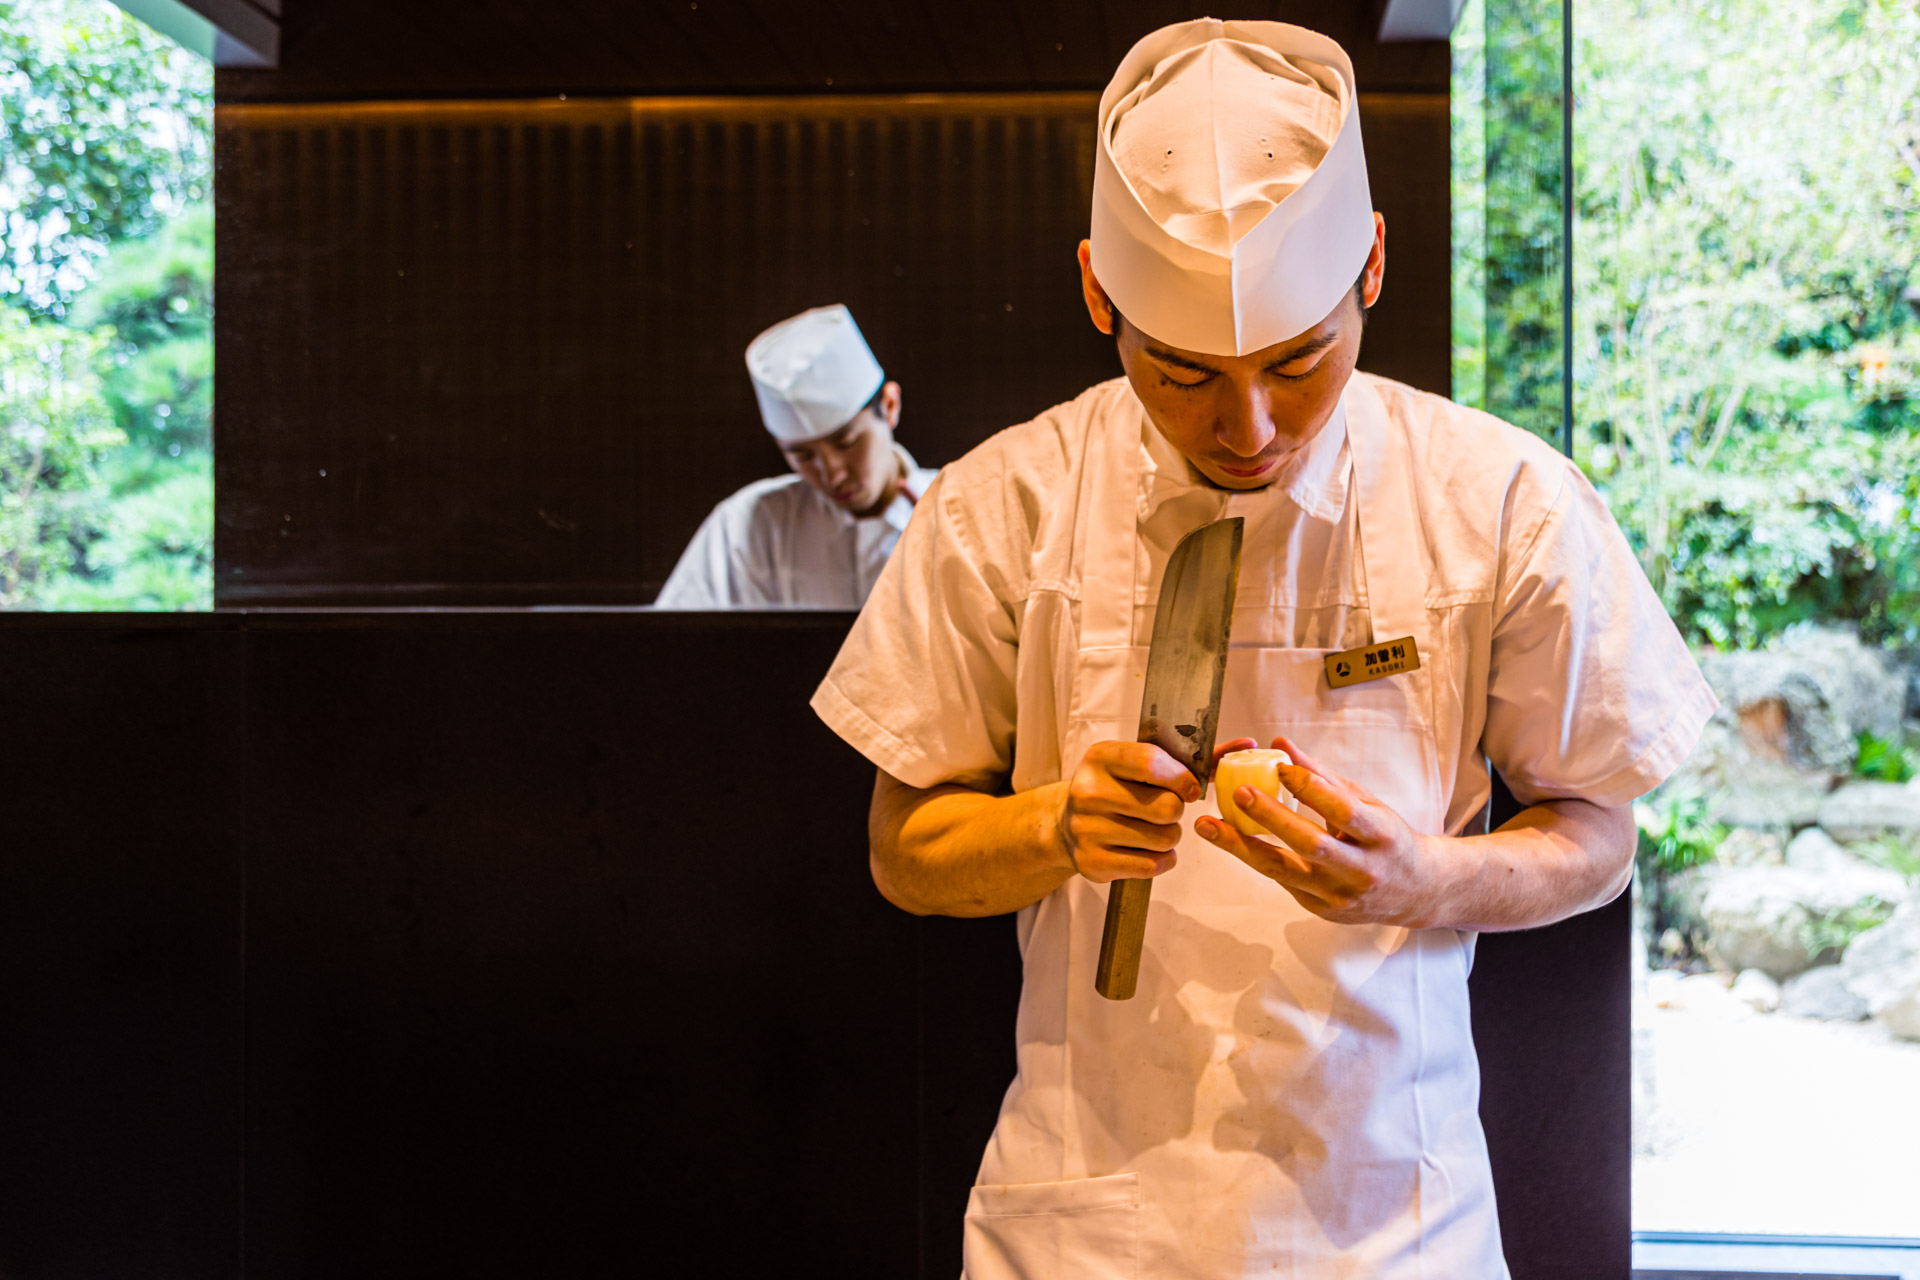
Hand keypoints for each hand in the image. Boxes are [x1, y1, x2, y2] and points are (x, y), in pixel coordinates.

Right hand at [1055, 737, 1257, 883]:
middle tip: (1167, 811)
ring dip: (1170, 837)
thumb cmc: (1119, 788)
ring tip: (1154, 829)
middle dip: (1177, 811)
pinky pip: (1150, 865)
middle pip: (1166, 807)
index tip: (1189, 788)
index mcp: (1100, 757)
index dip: (1181, 778)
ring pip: (1163, 838)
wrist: (1067, 823)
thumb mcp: (1142, 763)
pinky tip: (1148, 850)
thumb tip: (1247, 743)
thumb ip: (1193, 757)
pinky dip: (1161, 860)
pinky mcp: (1091, 862)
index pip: (1152, 763)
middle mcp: (1087, 791)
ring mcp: (1086, 829)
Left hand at [1194, 734, 1452, 926]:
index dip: (1311, 789)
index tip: (1280, 766)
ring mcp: (1340, 896)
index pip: (1343, 811)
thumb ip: (1322, 777)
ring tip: (1208, 825)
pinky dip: (1256, 858)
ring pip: (1284, 871)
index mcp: (1382, 836)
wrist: (1416, 891)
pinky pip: (1282, 881)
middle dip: (1273, 818)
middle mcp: (1362, 871)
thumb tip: (1281, 744)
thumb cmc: (1387, 838)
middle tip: (1240, 793)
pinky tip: (1230, 840)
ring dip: (1241, 847)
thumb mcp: (1366, 802)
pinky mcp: (1321, 910)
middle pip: (1311, 845)